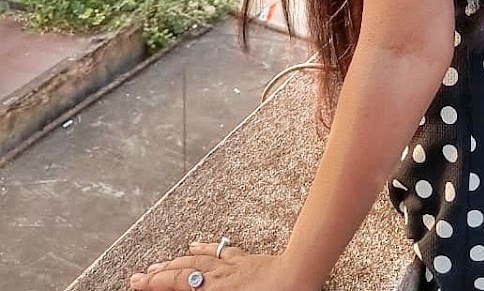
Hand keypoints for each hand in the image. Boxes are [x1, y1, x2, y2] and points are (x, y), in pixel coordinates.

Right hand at [130, 241, 299, 290]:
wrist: (299, 276)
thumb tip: (192, 289)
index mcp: (216, 290)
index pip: (179, 284)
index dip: (156, 284)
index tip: (136, 283)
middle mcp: (220, 276)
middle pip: (184, 272)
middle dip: (159, 274)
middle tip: (138, 275)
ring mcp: (233, 265)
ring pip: (199, 260)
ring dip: (176, 261)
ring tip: (158, 263)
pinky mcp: (247, 260)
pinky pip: (221, 251)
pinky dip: (205, 248)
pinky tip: (194, 244)